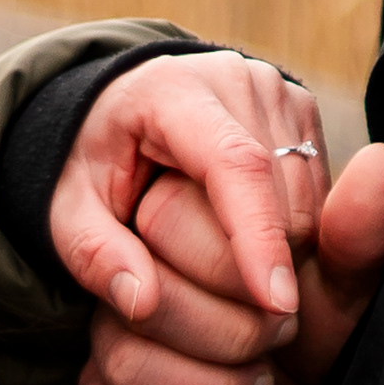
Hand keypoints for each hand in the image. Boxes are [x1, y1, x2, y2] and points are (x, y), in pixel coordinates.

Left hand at [48, 48, 331, 336]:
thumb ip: (92, 254)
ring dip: (274, 256)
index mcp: (173, 89)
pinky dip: (288, 240)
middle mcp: (239, 80)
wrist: (120, 110)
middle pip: (279, 200)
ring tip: (207, 254)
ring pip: (307, 209)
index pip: (235, 166)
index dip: (258, 237)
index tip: (275, 304)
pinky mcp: (304, 116)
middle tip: (189, 281)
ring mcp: (279, 94)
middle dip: (250, 263)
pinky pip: (316, 204)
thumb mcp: (66, 209)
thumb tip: (142, 303)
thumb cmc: (94, 162)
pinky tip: (240, 240)